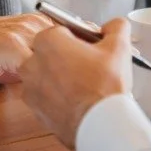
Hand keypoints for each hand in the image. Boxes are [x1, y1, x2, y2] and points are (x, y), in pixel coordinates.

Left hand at [19, 18, 132, 148]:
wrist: (100, 125)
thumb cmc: (104, 87)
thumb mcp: (119, 46)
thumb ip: (116, 27)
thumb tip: (114, 26)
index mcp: (48, 41)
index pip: (62, 31)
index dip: (80, 39)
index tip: (91, 49)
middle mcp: (32, 62)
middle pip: (50, 52)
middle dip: (66, 57)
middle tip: (88, 66)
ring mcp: (31, 88)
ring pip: (46, 75)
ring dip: (61, 78)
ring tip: (84, 86)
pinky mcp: (35, 109)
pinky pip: (46, 96)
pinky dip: (59, 97)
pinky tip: (78, 101)